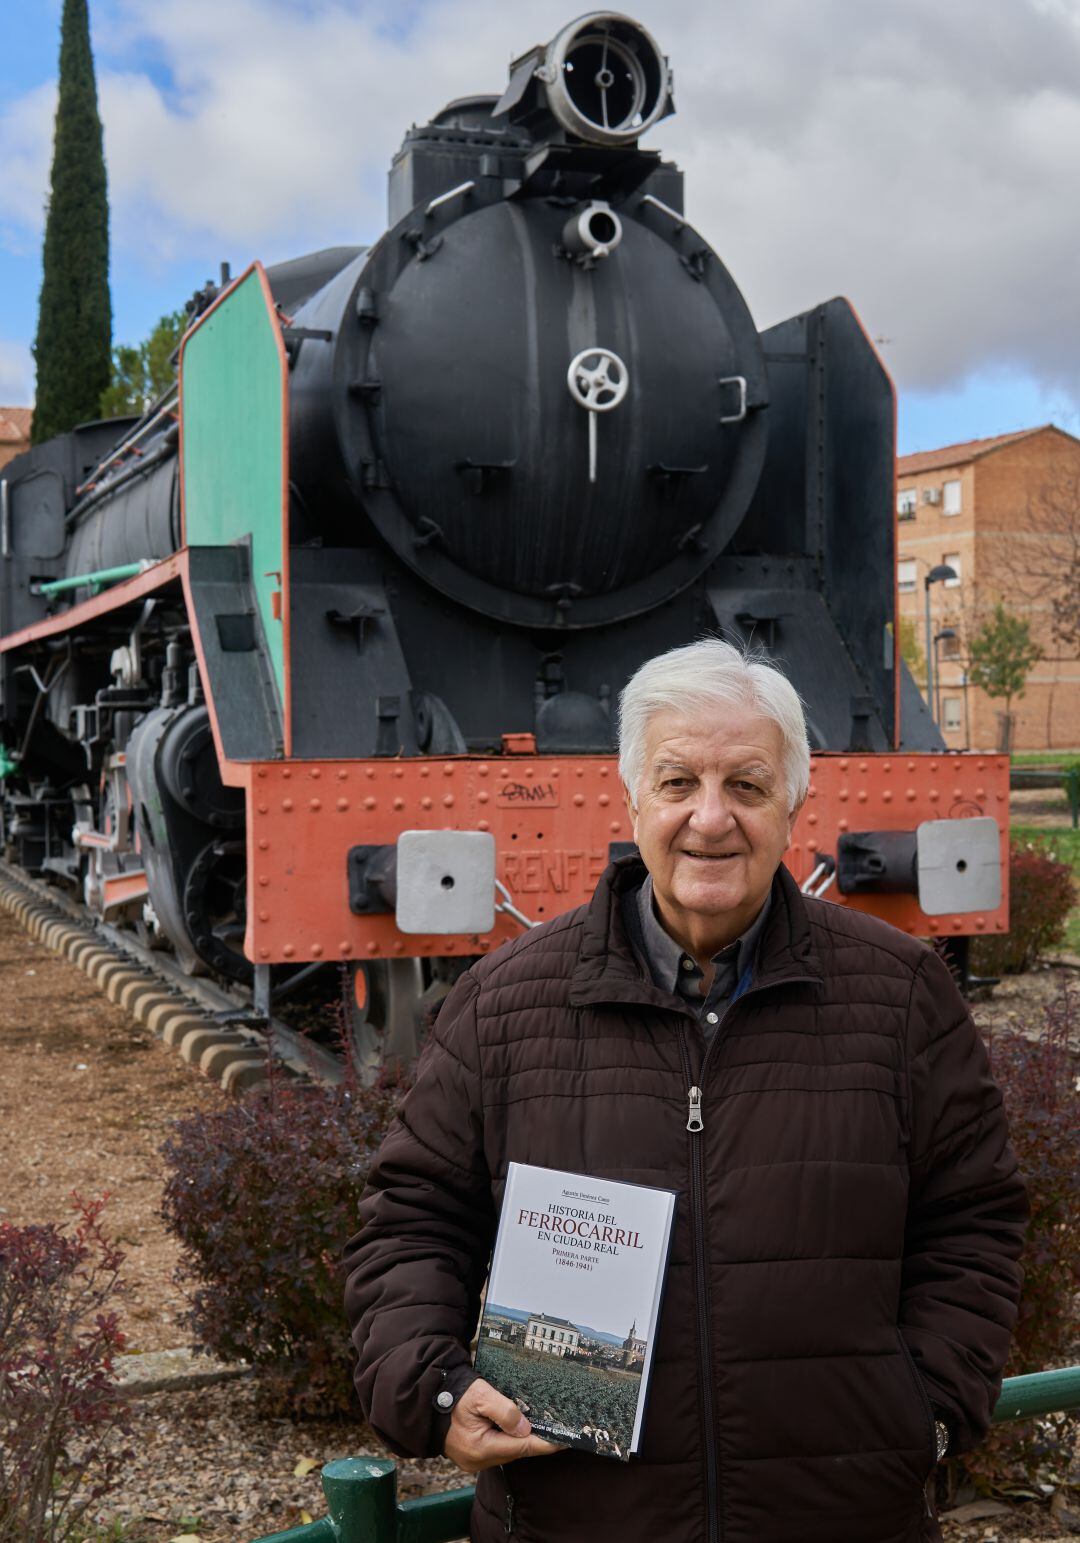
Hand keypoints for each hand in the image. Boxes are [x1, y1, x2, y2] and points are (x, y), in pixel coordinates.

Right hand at [443, 1377, 563, 1473]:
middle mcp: (478, 1460)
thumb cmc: (456, 1395)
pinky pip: (497, 1450)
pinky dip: (508, 1441)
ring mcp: (474, 1462)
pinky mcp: (472, 1457)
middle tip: (554, 1428)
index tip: (564, 1441)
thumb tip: (525, 1428)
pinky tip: (516, 1430)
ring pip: (507, 1452)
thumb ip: (505, 1411)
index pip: (521, 1447)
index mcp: (480, 1447)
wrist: (430, 1399)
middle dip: (534, 1440)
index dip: (545, 1444)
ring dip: (520, 1440)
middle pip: (516, 1452)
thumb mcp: (481, 1395)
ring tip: (538, 1427)